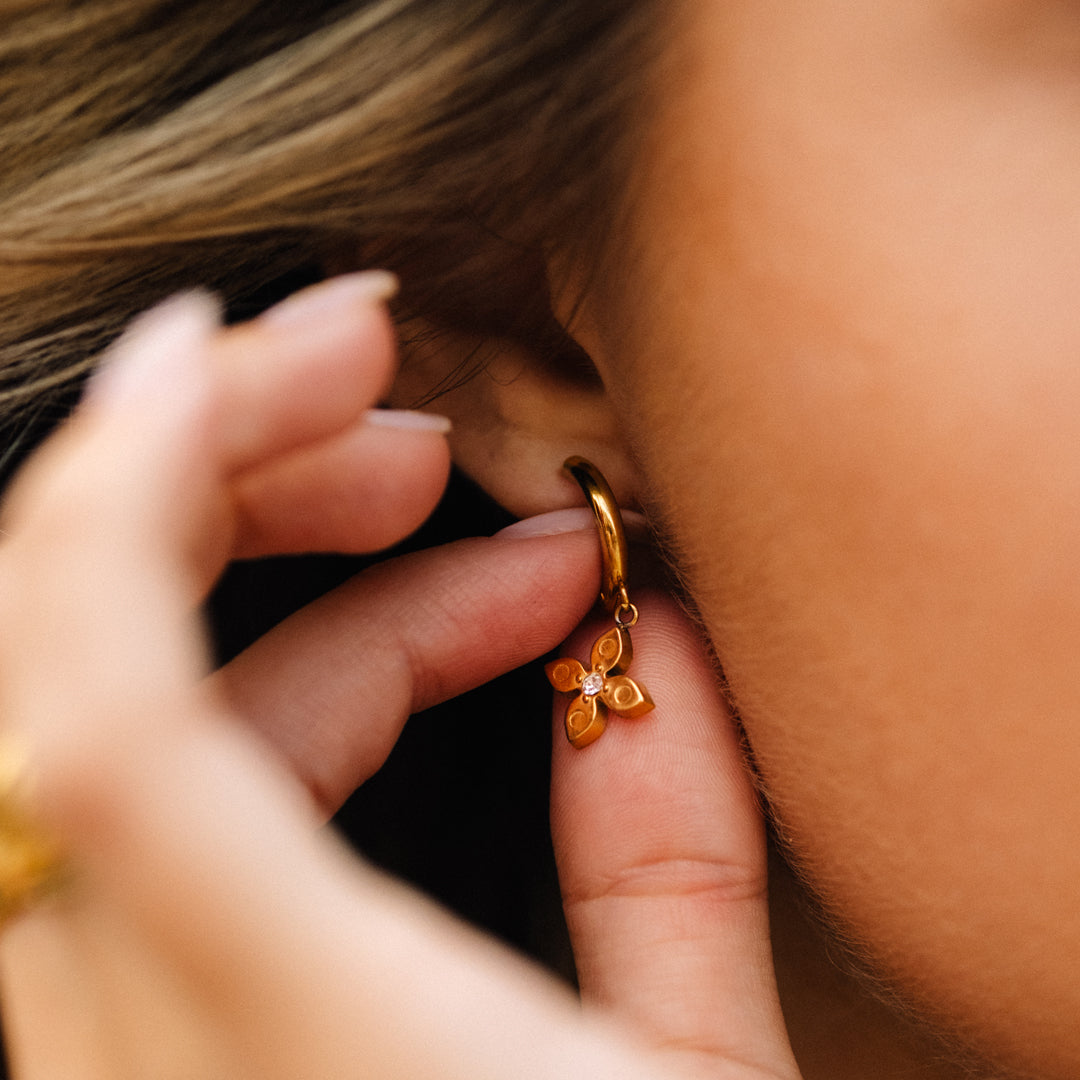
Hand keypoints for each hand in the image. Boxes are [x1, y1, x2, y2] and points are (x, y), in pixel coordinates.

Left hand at [0, 277, 800, 1078]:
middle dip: (214, 491)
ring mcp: (120, 1051)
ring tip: (470, 540)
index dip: (126, 500)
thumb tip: (658, 658)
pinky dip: (279, 693)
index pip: (108, 731)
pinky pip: (147, 804)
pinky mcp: (147, 1040)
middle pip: (65, 681)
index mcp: (309, 1050)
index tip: (215, 345)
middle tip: (398, 420)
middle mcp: (156, 1056)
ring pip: (104, 730)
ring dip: (274, 595)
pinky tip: (426, 651)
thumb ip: (673, 876)